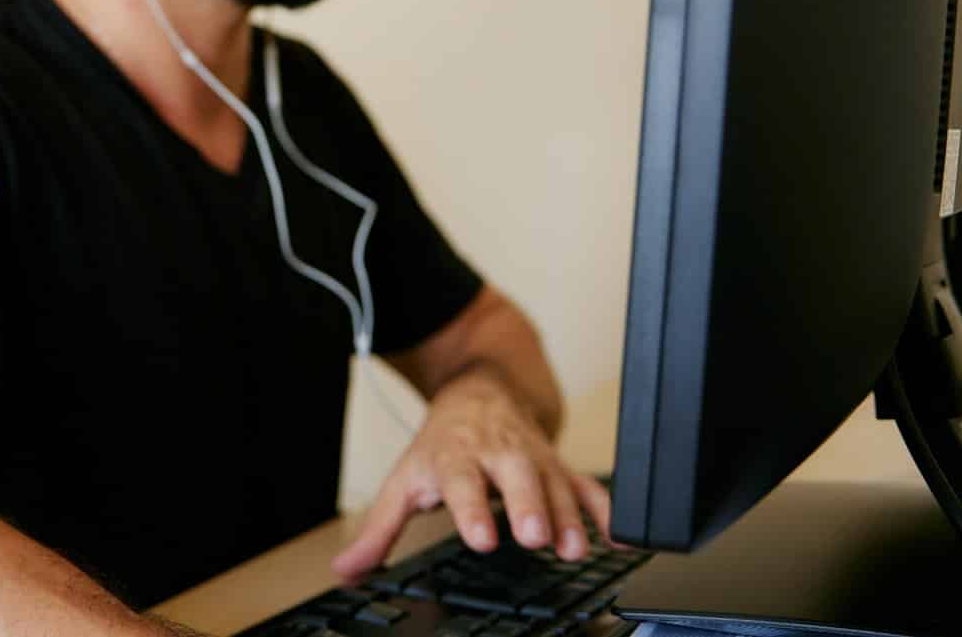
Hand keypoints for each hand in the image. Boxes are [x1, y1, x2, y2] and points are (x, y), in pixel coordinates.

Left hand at [331, 363, 611, 580]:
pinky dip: (604, 508)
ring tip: (574, 550)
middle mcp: (498, 453)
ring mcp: (533, 457)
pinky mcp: (560, 464)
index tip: (482, 539)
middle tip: (535, 538)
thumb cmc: (442, 444)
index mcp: (456, 456)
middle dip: (529, 505)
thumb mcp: (405, 478)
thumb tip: (346, 570)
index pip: (462, 481)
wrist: (481, 391)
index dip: (472, 509)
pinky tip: (616, 537)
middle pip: (516, 476)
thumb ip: (379, 529)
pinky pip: (586, 484)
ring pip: (554, 482)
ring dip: (568, 516)